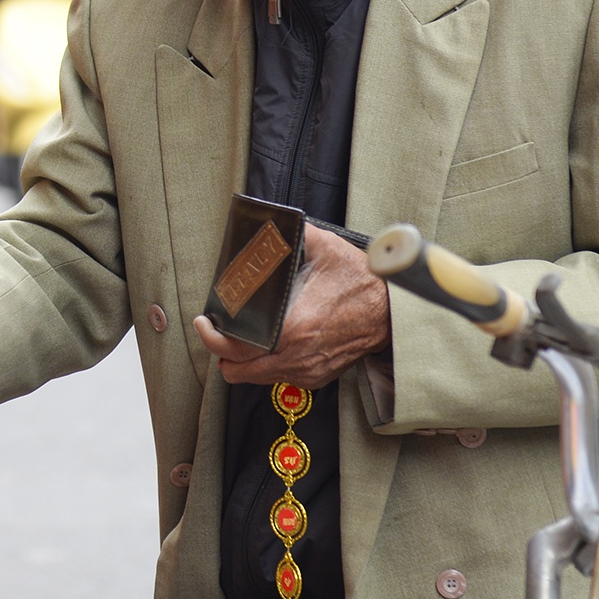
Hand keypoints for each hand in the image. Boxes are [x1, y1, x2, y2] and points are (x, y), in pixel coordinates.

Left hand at [195, 224, 390, 388]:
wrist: (395, 311)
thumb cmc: (362, 281)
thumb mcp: (324, 247)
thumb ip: (291, 234)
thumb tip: (267, 221)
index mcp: (292, 329)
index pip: (235, 349)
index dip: (211, 337)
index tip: (203, 322)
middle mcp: (296, 357)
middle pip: (238, 370)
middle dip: (222, 351)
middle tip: (217, 330)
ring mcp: (307, 371)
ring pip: (256, 377)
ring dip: (243, 359)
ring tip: (238, 336)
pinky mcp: (317, 377)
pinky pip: (278, 377)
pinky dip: (265, 364)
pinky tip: (265, 344)